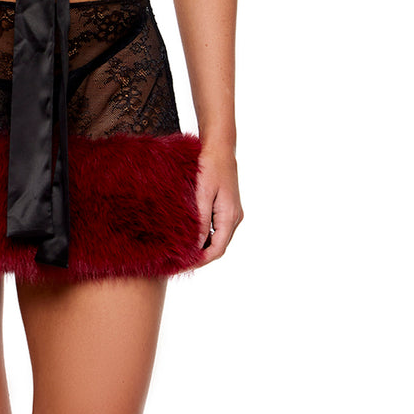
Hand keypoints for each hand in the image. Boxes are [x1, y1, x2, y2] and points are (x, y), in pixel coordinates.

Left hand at [193, 144, 242, 264]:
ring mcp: (233, 214)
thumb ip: (201, 220)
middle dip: (200, 257)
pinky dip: (205, 237)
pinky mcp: (228, 209)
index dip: (201, 261)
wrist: (220, 149)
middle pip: (219, 247)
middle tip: (178, 261)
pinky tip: (190, 236)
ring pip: (218, 240)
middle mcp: (235, 218)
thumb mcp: (202, 193)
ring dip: (202, 248)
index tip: (183, 265)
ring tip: (181, 251)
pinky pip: (217, 230)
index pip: (217, 249)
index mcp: (229, 216)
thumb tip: (196, 245)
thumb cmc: (210, 167)